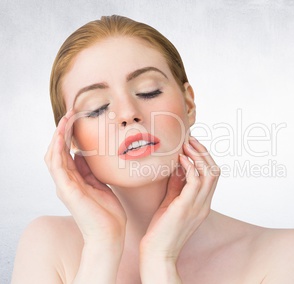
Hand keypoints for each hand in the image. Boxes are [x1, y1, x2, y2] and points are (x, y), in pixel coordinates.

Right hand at [44, 109, 126, 245]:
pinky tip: (63, 136)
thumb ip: (89, 171)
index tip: (75, 119)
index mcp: (74, 180)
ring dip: (58, 136)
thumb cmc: (107, 213)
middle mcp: (66, 182)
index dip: (68, 135)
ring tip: (65, 119)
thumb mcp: (100, 185)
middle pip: (57, 151)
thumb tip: (82, 154)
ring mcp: (65, 186)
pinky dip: (58, 150)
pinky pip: (58, 166)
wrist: (110, 234)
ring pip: (54, 155)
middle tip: (69, 113)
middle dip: (61, 131)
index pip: (66, 153)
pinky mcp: (68, 191)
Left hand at [140, 136, 219, 261]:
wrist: (157, 253)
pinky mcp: (186, 207)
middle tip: (191, 140)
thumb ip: (177, 186)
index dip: (204, 158)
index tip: (192, 145)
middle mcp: (204, 204)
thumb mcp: (171, 203)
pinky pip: (196, 181)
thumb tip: (177, 167)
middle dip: (204, 153)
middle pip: (215, 171)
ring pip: (210, 173)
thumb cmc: (161, 230)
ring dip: (198, 156)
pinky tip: (180, 159)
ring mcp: (198, 206)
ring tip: (186, 145)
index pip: (212, 175)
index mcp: (203, 203)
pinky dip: (190, 166)